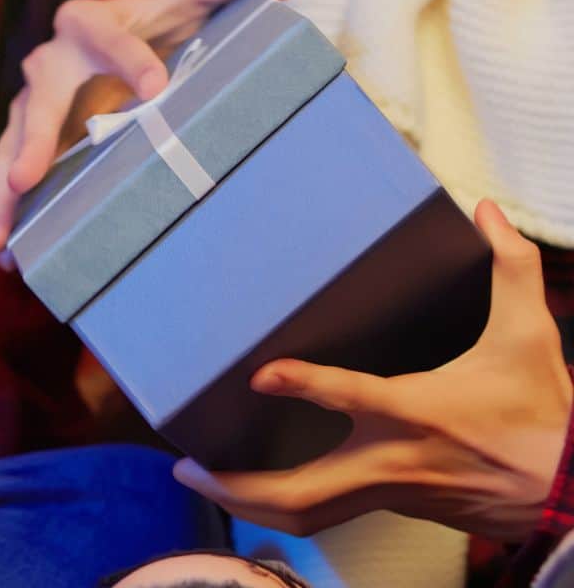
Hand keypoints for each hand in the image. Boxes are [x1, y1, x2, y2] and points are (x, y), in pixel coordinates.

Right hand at [0, 0, 290, 266]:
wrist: (134, 34)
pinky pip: (3, 172)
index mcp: (88, 22)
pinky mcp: (30, 138)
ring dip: (1, 191)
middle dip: (32, 141)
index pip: (108, 39)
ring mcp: (33, 105)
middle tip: (26, 180)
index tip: (156, 90)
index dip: (130, 60)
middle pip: (36, 101)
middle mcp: (51, 62)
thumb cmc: (168, 13)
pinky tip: (1, 251)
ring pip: (8, 145)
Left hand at [174, 200, 573, 541]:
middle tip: (185, 466)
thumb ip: (511, 268)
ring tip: (200, 480)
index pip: (355, 397)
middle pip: (303, 491)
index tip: (261, 372)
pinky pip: (328, 511)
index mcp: (419, 411)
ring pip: (309, 513)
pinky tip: (252, 486)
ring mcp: (389, 491)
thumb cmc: (545, 415)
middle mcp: (392, 459)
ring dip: (249, 503)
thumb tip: (488, 210)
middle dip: (238, 486)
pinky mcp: (394, 506)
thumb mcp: (532, 336)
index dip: (306, 385)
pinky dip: (285, 503)